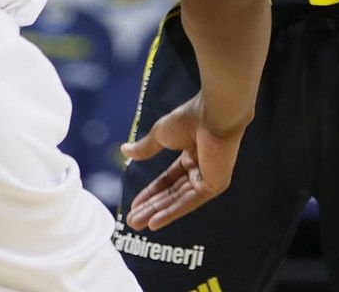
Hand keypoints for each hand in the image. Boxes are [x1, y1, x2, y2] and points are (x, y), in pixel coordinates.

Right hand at [120, 93, 243, 230]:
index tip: (134, 204)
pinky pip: (189, 202)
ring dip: (157, 213)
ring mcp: (209, 179)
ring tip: (136, 224)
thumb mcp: (161, 135)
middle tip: (131, 221)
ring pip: (178, 200)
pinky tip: (154, 223)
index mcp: (192, 154)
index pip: (169, 179)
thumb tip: (124, 150)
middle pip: (171, 193)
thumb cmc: (190, 118)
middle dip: (150, 207)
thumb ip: (145, 148)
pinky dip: (171, 213)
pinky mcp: (214, 186)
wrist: (213, 115)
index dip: (151, 192)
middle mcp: (201, 169)